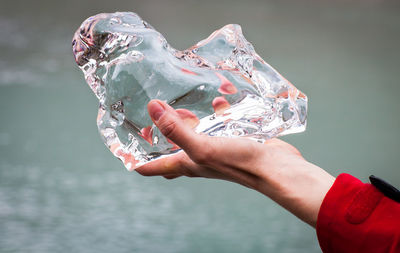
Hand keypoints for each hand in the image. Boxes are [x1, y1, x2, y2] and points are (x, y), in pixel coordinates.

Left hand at [136, 100, 334, 226]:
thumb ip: (177, 129)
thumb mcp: (202, 146)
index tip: (120, 146)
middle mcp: (198, 158)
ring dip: (186, 122)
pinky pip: (218, 123)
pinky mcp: (232, 138)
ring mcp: (215, 148)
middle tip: (148, 118)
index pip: (152, 166)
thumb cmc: (238, 162)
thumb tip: (152, 109)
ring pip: (194, 134)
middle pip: (170, 149)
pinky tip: (217, 100)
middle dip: (157, 136)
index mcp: (186, 164)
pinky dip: (215, 112)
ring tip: (177, 105)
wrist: (275, 167)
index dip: (134, 159)